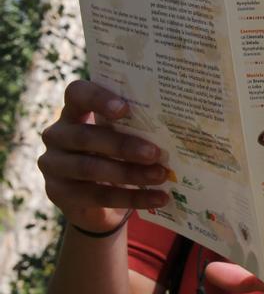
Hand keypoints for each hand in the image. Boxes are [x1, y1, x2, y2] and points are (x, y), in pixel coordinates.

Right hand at [38, 80, 169, 231]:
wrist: (94, 200)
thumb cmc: (114, 154)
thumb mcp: (122, 136)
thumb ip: (136, 127)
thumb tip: (179, 129)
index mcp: (73, 111)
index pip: (77, 94)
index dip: (98, 99)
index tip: (124, 108)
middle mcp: (57, 135)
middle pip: (86, 136)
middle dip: (123, 145)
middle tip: (155, 153)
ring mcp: (54, 165)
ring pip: (91, 168)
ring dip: (130, 173)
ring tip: (161, 176)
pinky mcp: (59, 193)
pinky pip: (99, 196)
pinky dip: (133, 197)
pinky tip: (159, 198)